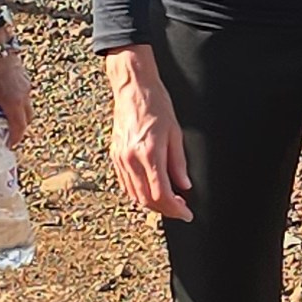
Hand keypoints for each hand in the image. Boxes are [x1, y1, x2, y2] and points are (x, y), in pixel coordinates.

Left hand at [0, 35, 31, 143]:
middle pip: (26, 119)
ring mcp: (26, 86)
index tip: (8, 145)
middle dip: (17, 127)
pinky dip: (16, 102)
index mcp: (14, 102)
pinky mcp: (25, 78)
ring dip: (15, 113)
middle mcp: (24, 96)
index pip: (19, 128)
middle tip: (2, 130)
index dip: (14, 139)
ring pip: (26, 107)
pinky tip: (0, 96)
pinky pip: (24, 96)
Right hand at [106, 49, 191, 218]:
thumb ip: (179, 163)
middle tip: (180, 208)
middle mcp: (132, 159)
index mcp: (149, 153)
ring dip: (152, 203)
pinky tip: (151, 189)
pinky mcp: (114, 155)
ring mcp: (120, 158)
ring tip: (168, 200)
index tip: (186, 213)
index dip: (176, 209)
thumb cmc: (156, 104)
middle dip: (165, 210)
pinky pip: (125, 184)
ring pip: (134, 195)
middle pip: (147, 200)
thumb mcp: (175, 133)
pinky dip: (138, 192)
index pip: (162, 194)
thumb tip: (184, 185)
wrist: (133, 88)